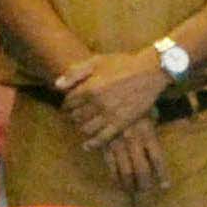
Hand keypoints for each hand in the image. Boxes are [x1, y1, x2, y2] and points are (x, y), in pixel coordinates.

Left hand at [52, 46, 169, 163]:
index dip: (67, 104)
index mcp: (89, 88)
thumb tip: (57, 86)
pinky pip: (103, 138)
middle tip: (74, 115)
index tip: (68, 105)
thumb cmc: (122, 64)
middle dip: (73, 116)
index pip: (69, 102)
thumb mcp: (96, 61)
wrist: (149, 72)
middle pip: (76, 116)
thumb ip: (75, 73)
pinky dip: (93, 143)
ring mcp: (110, 115)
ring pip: (86, 128)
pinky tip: (87, 145)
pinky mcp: (122, 123)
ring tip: (82, 125)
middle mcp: (97, 103)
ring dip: (81, 128)